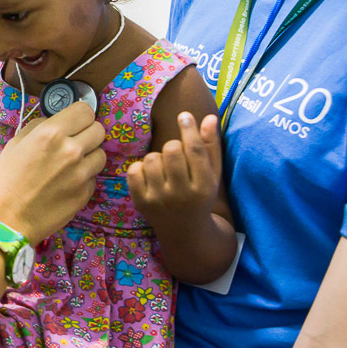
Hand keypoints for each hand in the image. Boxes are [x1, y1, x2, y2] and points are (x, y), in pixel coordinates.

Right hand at [0, 102, 105, 243]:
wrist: (4, 220)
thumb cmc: (3, 181)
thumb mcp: (15, 144)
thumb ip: (39, 127)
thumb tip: (54, 121)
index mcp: (51, 133)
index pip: (85, 110)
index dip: (79, 115)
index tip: (73, 121)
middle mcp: (71, 150)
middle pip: (99, 130)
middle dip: (87, 133)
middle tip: (74, 142)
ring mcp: (81, 174)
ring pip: (101, 155)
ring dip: (89, 156)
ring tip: (70, 165)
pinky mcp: (85, 194)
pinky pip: (93, 178)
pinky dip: (83, 178)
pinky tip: (65, 184)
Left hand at [127, 112, 221, 226]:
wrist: (185, 233)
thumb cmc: (200, 196)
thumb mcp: (212, 175)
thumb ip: (211, 147)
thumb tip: (210, 117)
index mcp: (204, 188)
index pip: (195, 151)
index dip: (189, 129)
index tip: (184, 115)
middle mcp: (181, 195)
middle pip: (171, 150)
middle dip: (173, 146)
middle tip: (177, 157)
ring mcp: (159, 200)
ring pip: (151, 158)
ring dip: (157, 158)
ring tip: (165, 170)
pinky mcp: (141, 203)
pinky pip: (134, 170)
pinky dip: (141, 168)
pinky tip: (151, 176)